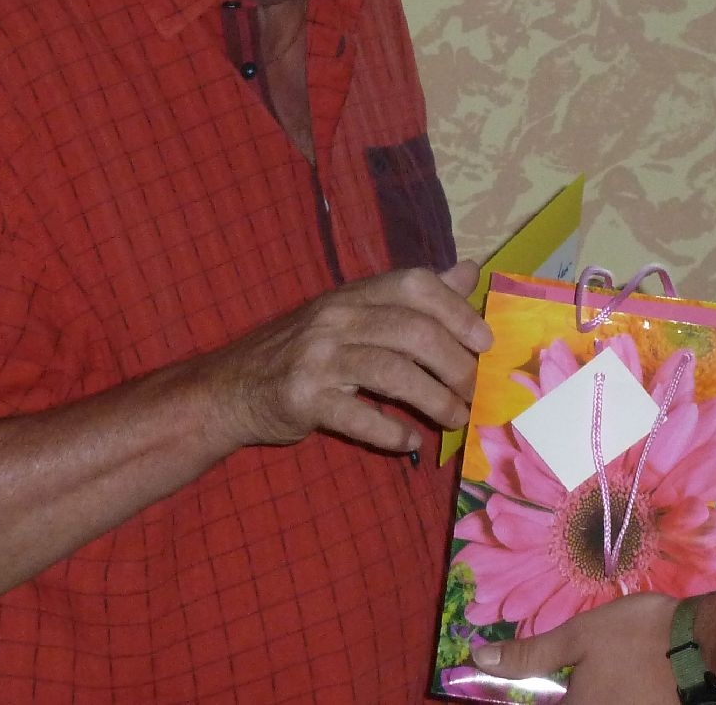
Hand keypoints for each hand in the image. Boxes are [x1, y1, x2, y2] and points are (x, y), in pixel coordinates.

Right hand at [202, 261, 490, 453]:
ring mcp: (317, 358)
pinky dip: (390, 432)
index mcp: (353, 294)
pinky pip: (358, 417)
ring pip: (392, 374)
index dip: (456, 309)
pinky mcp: (303, 400)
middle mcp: (336, 319)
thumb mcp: (354, 313)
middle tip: (474, 390)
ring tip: (457, 419)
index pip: (413, 285)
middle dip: (454, 364)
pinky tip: (411, 443)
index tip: (485, 341)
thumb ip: (412, 297)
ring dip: (434, 400)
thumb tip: (468, 272)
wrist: (231, 388)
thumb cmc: (304, 350)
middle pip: (412, 331)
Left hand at [473, 591, 679, 704]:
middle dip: (560, 693)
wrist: (703, 646)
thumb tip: (481, 661)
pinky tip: (614, 682)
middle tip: (560, 675)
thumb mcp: (578, 637)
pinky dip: (608, 696)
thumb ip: (530, 655)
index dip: (524, 696)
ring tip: (595, 674)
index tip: (514, 683)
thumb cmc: (636, 637)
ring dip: (584, 693)